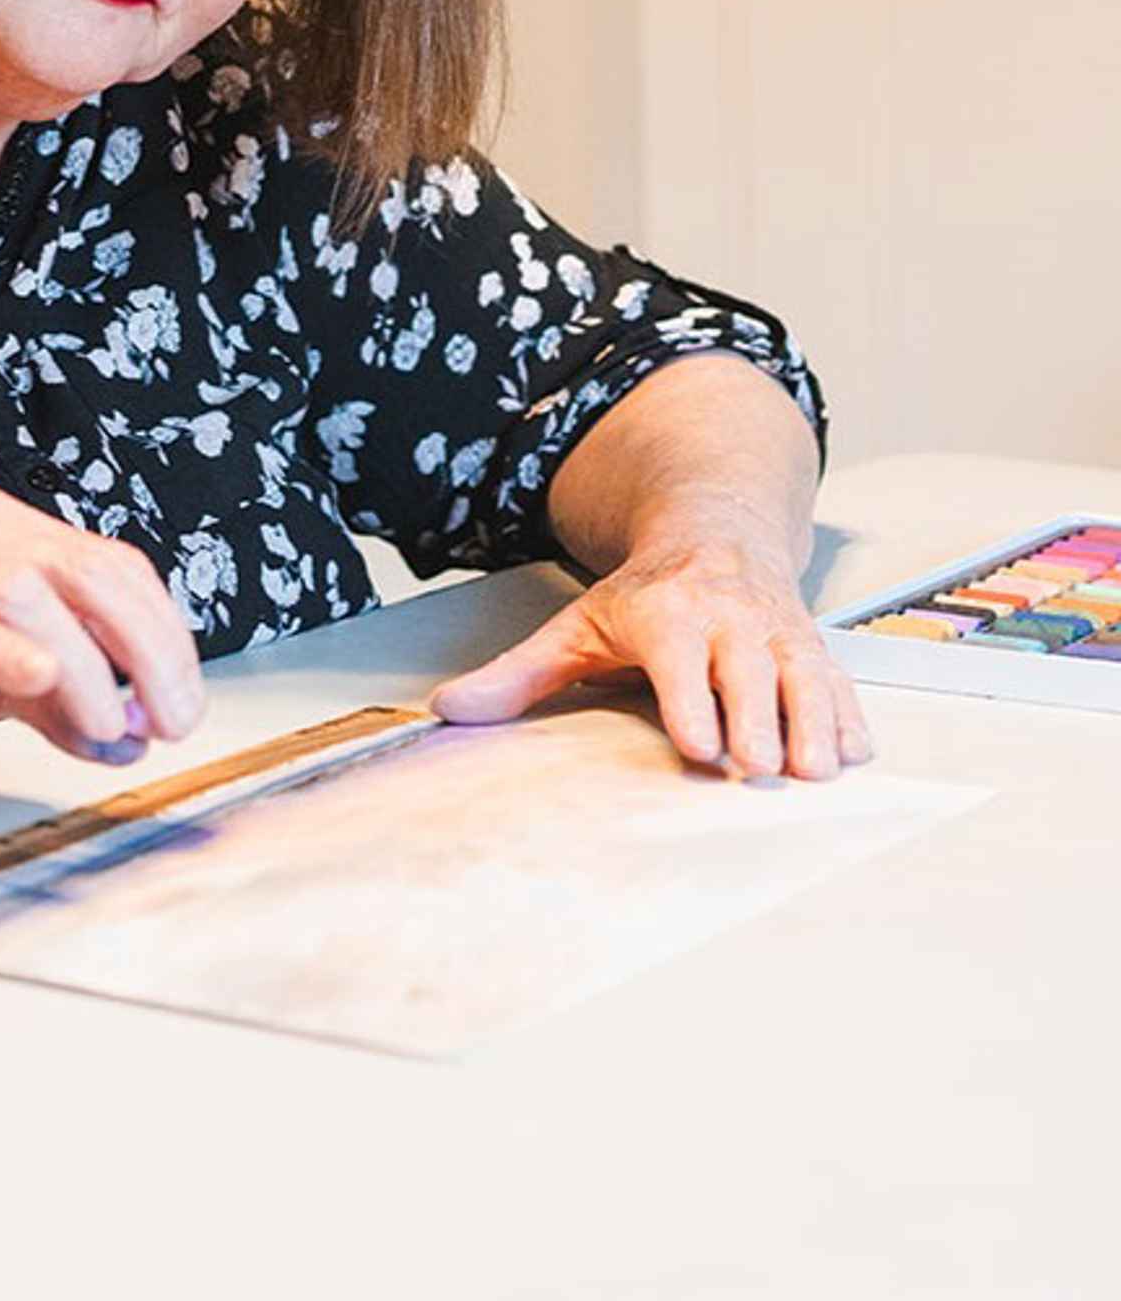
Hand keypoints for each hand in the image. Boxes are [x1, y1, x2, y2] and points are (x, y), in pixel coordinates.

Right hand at [0, 489, 205, 780]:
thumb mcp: (3, 689)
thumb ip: (71, 703)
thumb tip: (141, 733)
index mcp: (6, 535)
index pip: (113, 567)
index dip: (164, 635)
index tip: (181, 703)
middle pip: (87, 569)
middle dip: (149, 647)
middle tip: (171, 716)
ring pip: (28, 590)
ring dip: (85, 663)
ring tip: (109, 721)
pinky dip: (4, 647)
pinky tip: (39, 676)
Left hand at [427, 535, 874, 779]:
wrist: (716, 530)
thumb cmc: (643, 594)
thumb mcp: (576, 625)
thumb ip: (517, 675)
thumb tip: (448, 710)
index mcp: (667, 616)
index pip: (682, 663)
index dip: (694, 706)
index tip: (702, 748)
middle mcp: (728, 620)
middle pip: (749, 672)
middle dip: (756, 719)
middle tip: (760, 767)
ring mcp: (778, 634)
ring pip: (804, 676)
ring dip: (813, 722)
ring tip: (814, 770)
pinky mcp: (815, 648)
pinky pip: (840, 683)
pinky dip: (850, 717)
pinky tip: (852, 752)